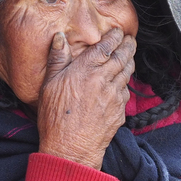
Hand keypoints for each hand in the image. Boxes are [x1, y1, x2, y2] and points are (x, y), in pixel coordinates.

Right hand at [37, 28, 135, 169]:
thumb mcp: (49, 84)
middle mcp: (104, 79)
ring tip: (130, 55)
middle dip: (128, 45)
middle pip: (122, 56)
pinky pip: (126, 92)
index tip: (118, 31)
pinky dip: (126, 83)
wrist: (71, 149)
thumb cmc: (55, 118)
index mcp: (86, 69)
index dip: (115, 36)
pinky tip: (123, 82)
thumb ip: (57, 58)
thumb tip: (59, 38)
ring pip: (127, 72)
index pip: (106, 46)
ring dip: (130, 61)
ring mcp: (114, 95)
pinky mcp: (119, 110)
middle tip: (130, 38)